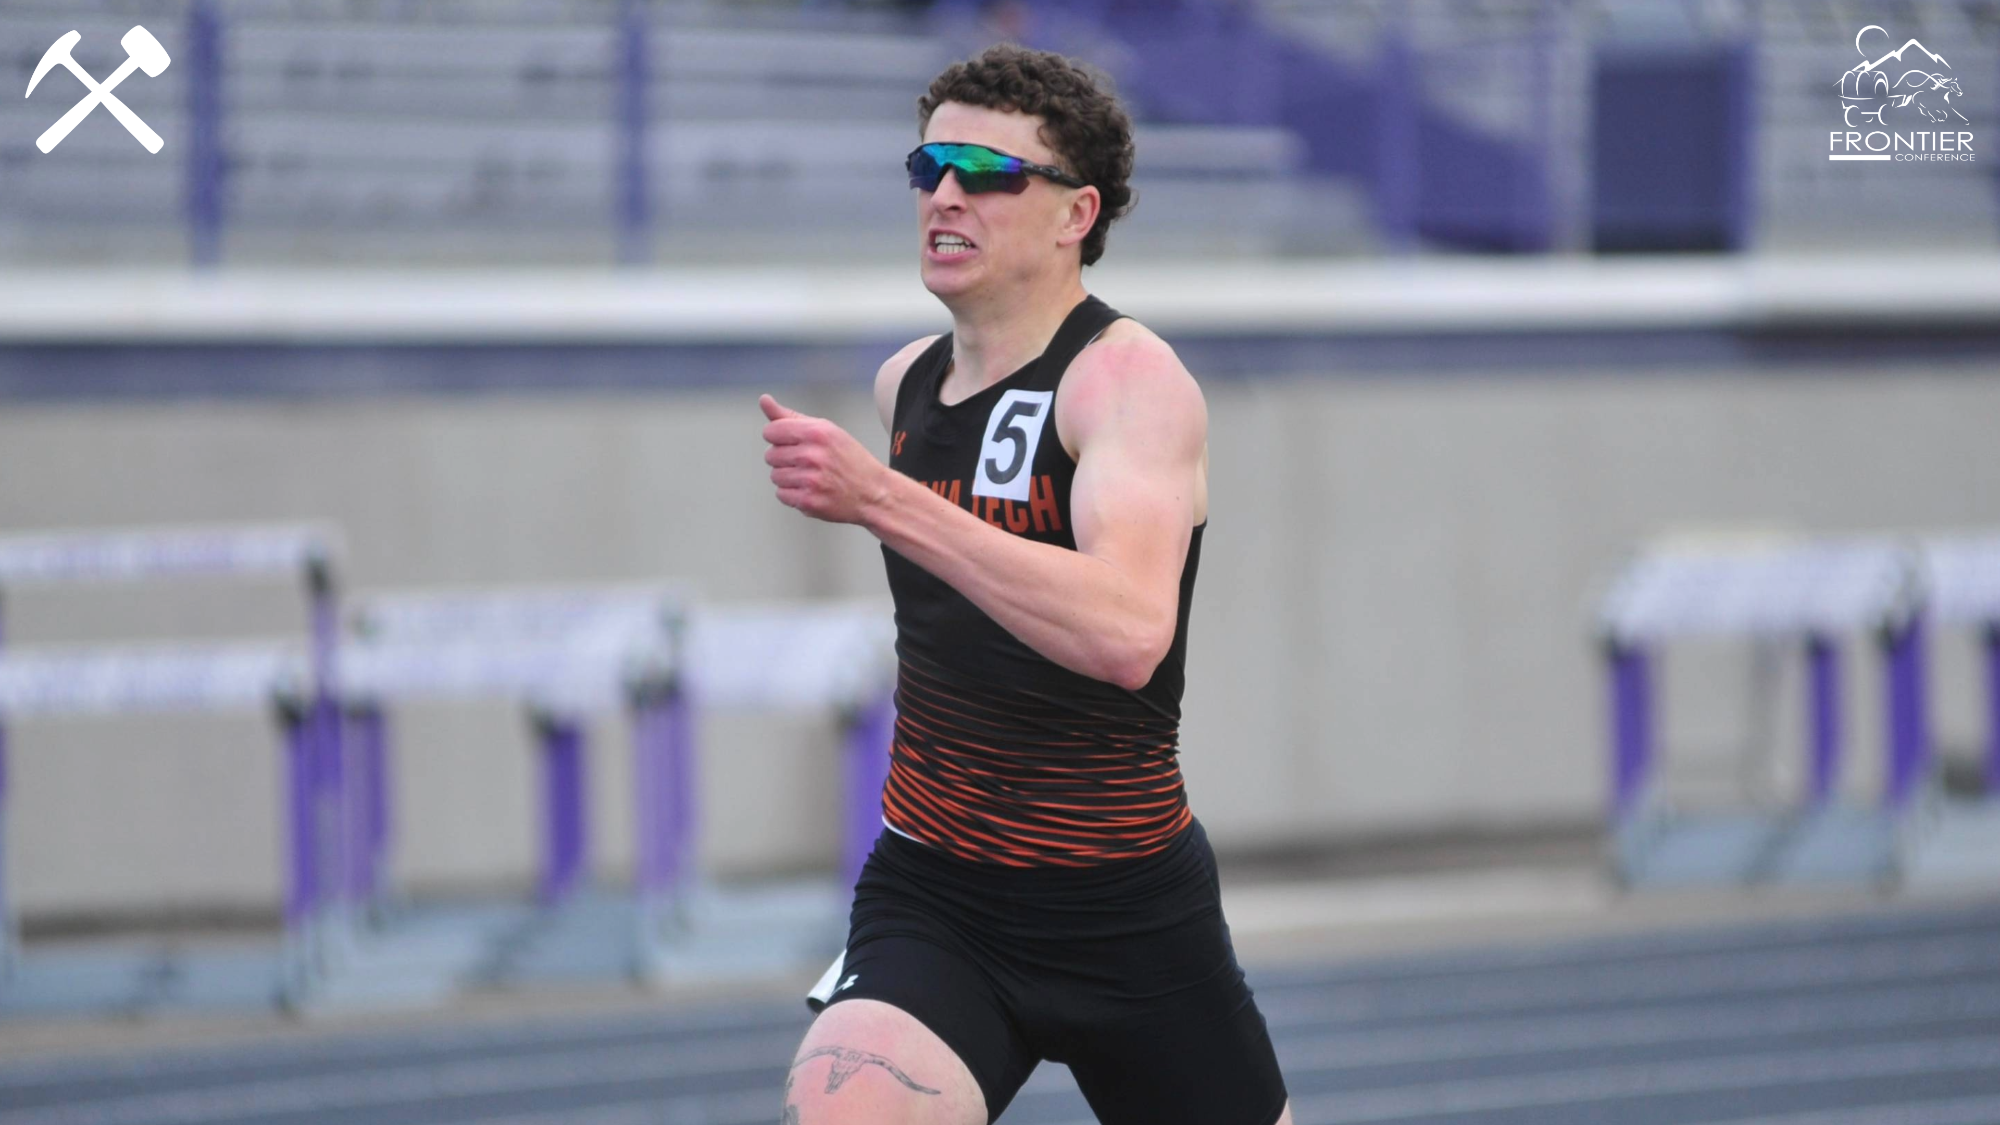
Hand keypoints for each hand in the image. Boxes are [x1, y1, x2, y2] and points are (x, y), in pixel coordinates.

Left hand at [760, 394, 890, 524]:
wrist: (874, 493)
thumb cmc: (849, 459)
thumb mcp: (826, 430)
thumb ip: (791, 417)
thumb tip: (764, 400)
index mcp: (816, 432)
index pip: (771, 431)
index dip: (779, 438)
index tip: (793, 443)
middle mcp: (812, 455)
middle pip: (770, 455)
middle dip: (784, 459)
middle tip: (807, 463)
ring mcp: (810, 480)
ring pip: (775, 476)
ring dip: (788, 478)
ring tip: (810, 477)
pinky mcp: (808, 502)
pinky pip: (781, 495)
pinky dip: (793, 494)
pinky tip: (811, 490)